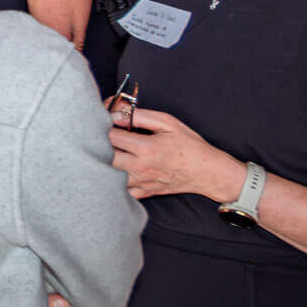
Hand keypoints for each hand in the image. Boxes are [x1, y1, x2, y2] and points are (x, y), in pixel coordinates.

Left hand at [107, 105, 239, 202]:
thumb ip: (139, 116)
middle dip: (98, 144)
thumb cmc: (189, 145)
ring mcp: (140, 183)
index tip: (104, 119)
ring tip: (109, 150)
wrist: (208, 172)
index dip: (102, 124)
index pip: (110, 135)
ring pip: (108, 174)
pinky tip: (117, 168)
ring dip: (104, 161)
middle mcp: (140, 168)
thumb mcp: (167, 122)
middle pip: (103, 156)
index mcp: (146, 148)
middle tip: (101, 135)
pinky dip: (113, 179)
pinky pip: (119, 189)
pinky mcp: (143, 193)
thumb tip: (115, 113)